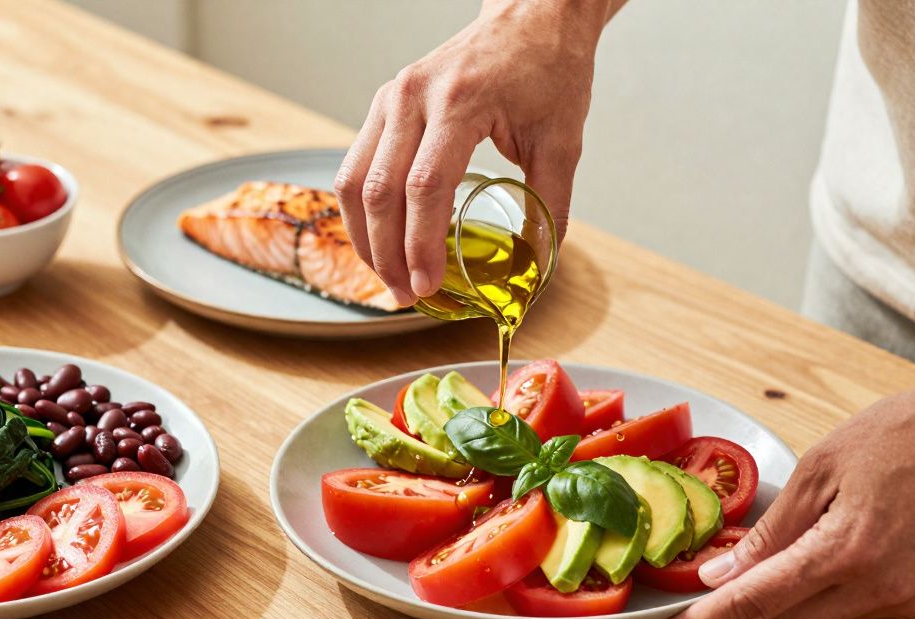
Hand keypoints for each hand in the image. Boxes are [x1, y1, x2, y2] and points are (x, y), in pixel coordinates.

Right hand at [335, 0, 616, 305]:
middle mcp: (414, 97)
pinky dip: (363, 211)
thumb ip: (549, 205)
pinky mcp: (384, 104)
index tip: (428, 286)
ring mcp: (391, 97)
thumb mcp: (562, 140)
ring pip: (353, 181)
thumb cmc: (548, 69)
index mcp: (460, 103)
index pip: (425, 187)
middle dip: (386, 254)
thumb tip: (539, 266)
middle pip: (379, 191)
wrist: (531, 16)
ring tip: (387, 277)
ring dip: (365, 237)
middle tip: (405, 295)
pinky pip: (356, 166)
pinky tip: (380, 240)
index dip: (421, 245)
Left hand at [651, 381, 914, 618]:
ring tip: (723, 590)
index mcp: (847, 551)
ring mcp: (906, 598)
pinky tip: (782, 576)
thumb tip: (723, 574)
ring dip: (768, 611)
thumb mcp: (819, 469)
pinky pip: (848, 608)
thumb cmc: (899, 435)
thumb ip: (771, 530)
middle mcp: (880, 587)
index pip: (756, 603)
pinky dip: (808, 598)